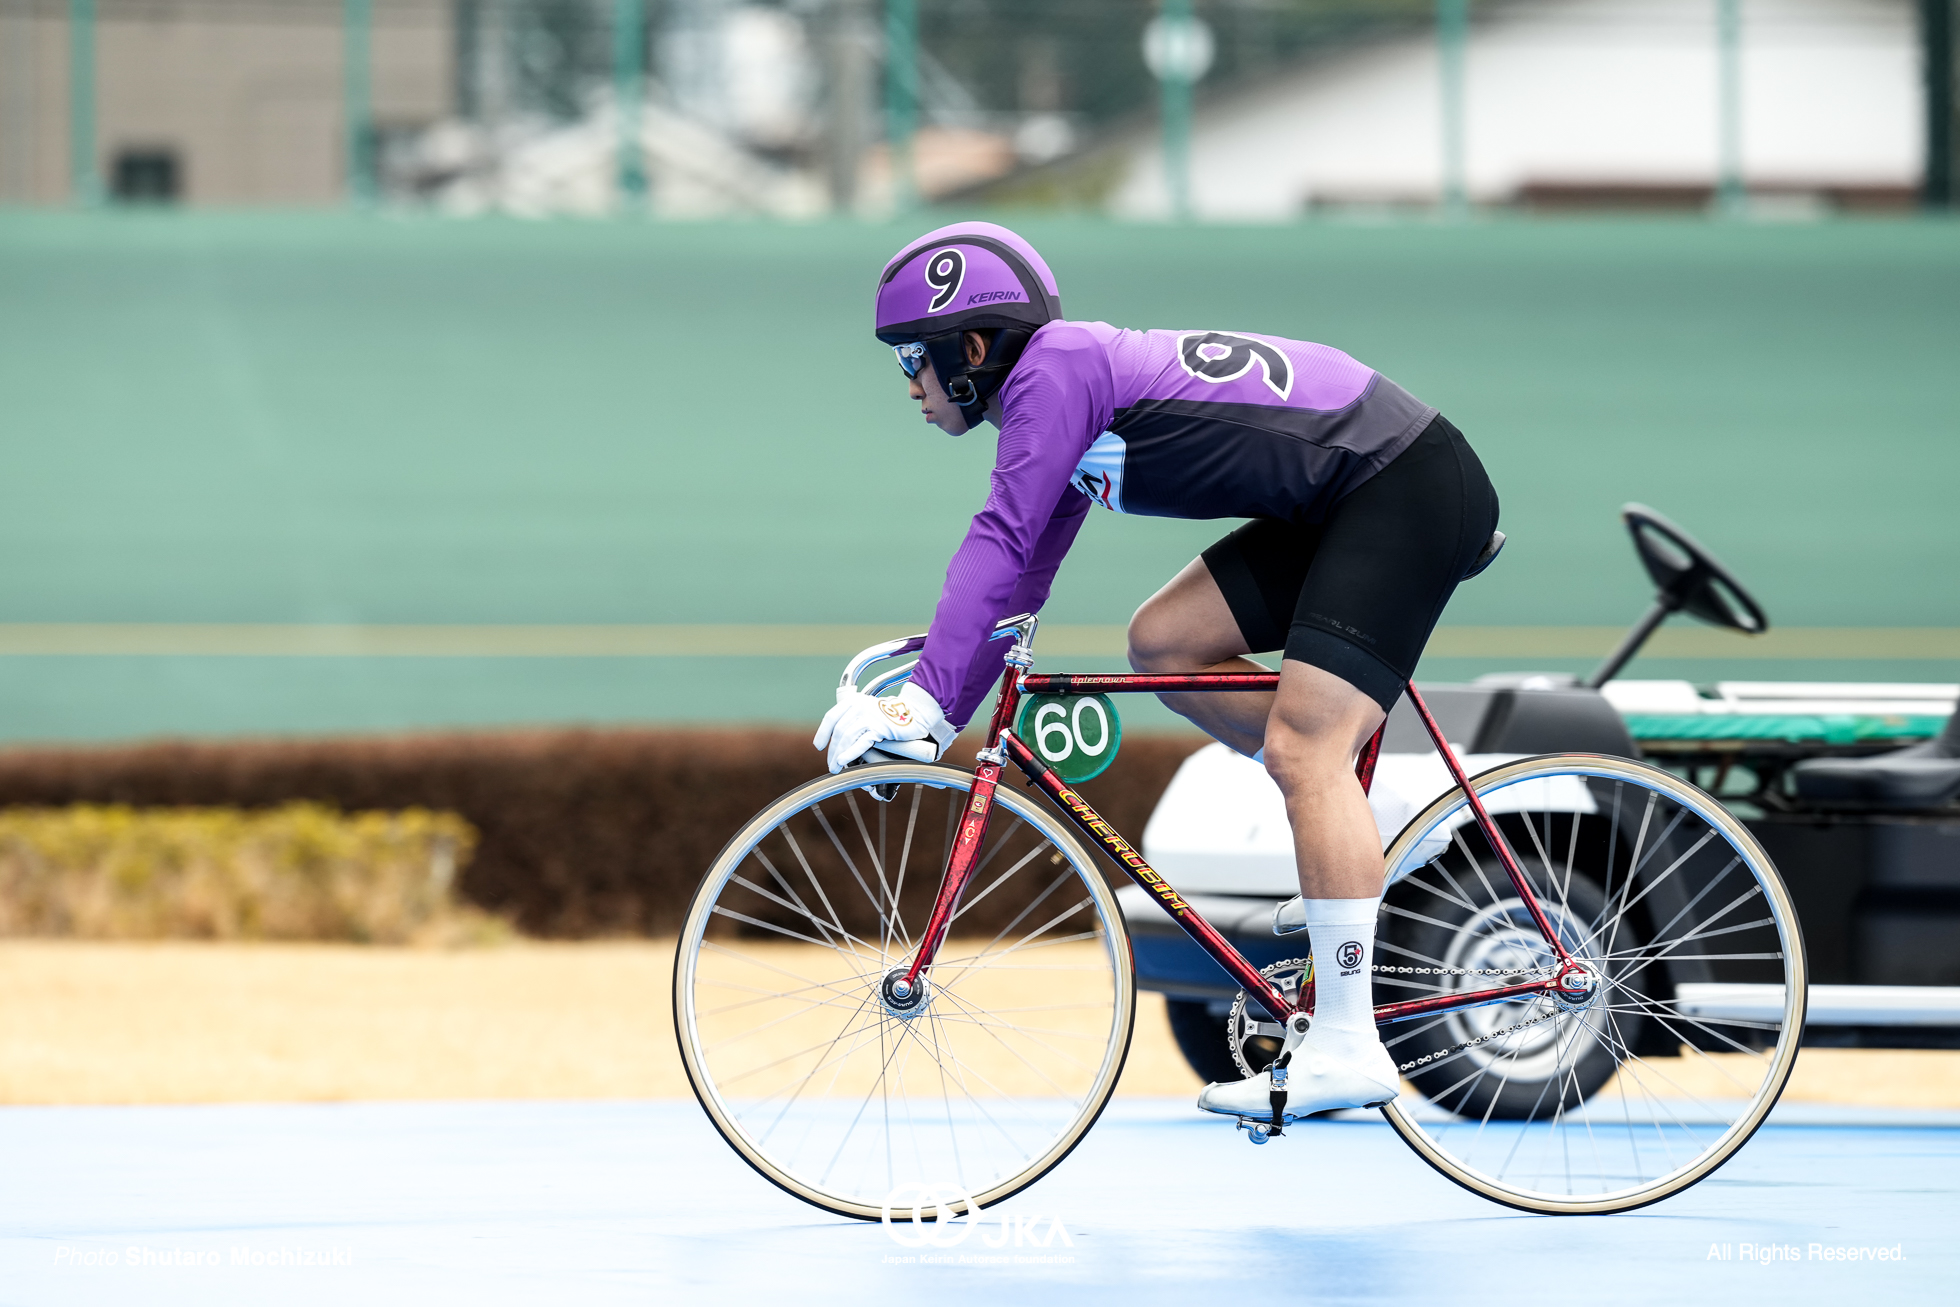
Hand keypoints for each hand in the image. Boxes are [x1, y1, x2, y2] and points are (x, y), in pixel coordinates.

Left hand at [813, 683, 955, 774]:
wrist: (916, 711)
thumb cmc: (894, 715)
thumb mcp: (871, 711)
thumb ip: (857, 720)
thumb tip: (843, 741)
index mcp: (854, 701)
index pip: (831, 717)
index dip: (823, 732)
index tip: (819, 746)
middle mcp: (859, 706)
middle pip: (838, 731)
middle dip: (832, 750)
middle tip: (830, 765)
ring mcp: (868, 716)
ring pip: (846, 737)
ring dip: (838, 755)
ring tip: (835, 768)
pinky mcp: (879, 727)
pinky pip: (860, 742)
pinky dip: (849, 753)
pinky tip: (843, 761)